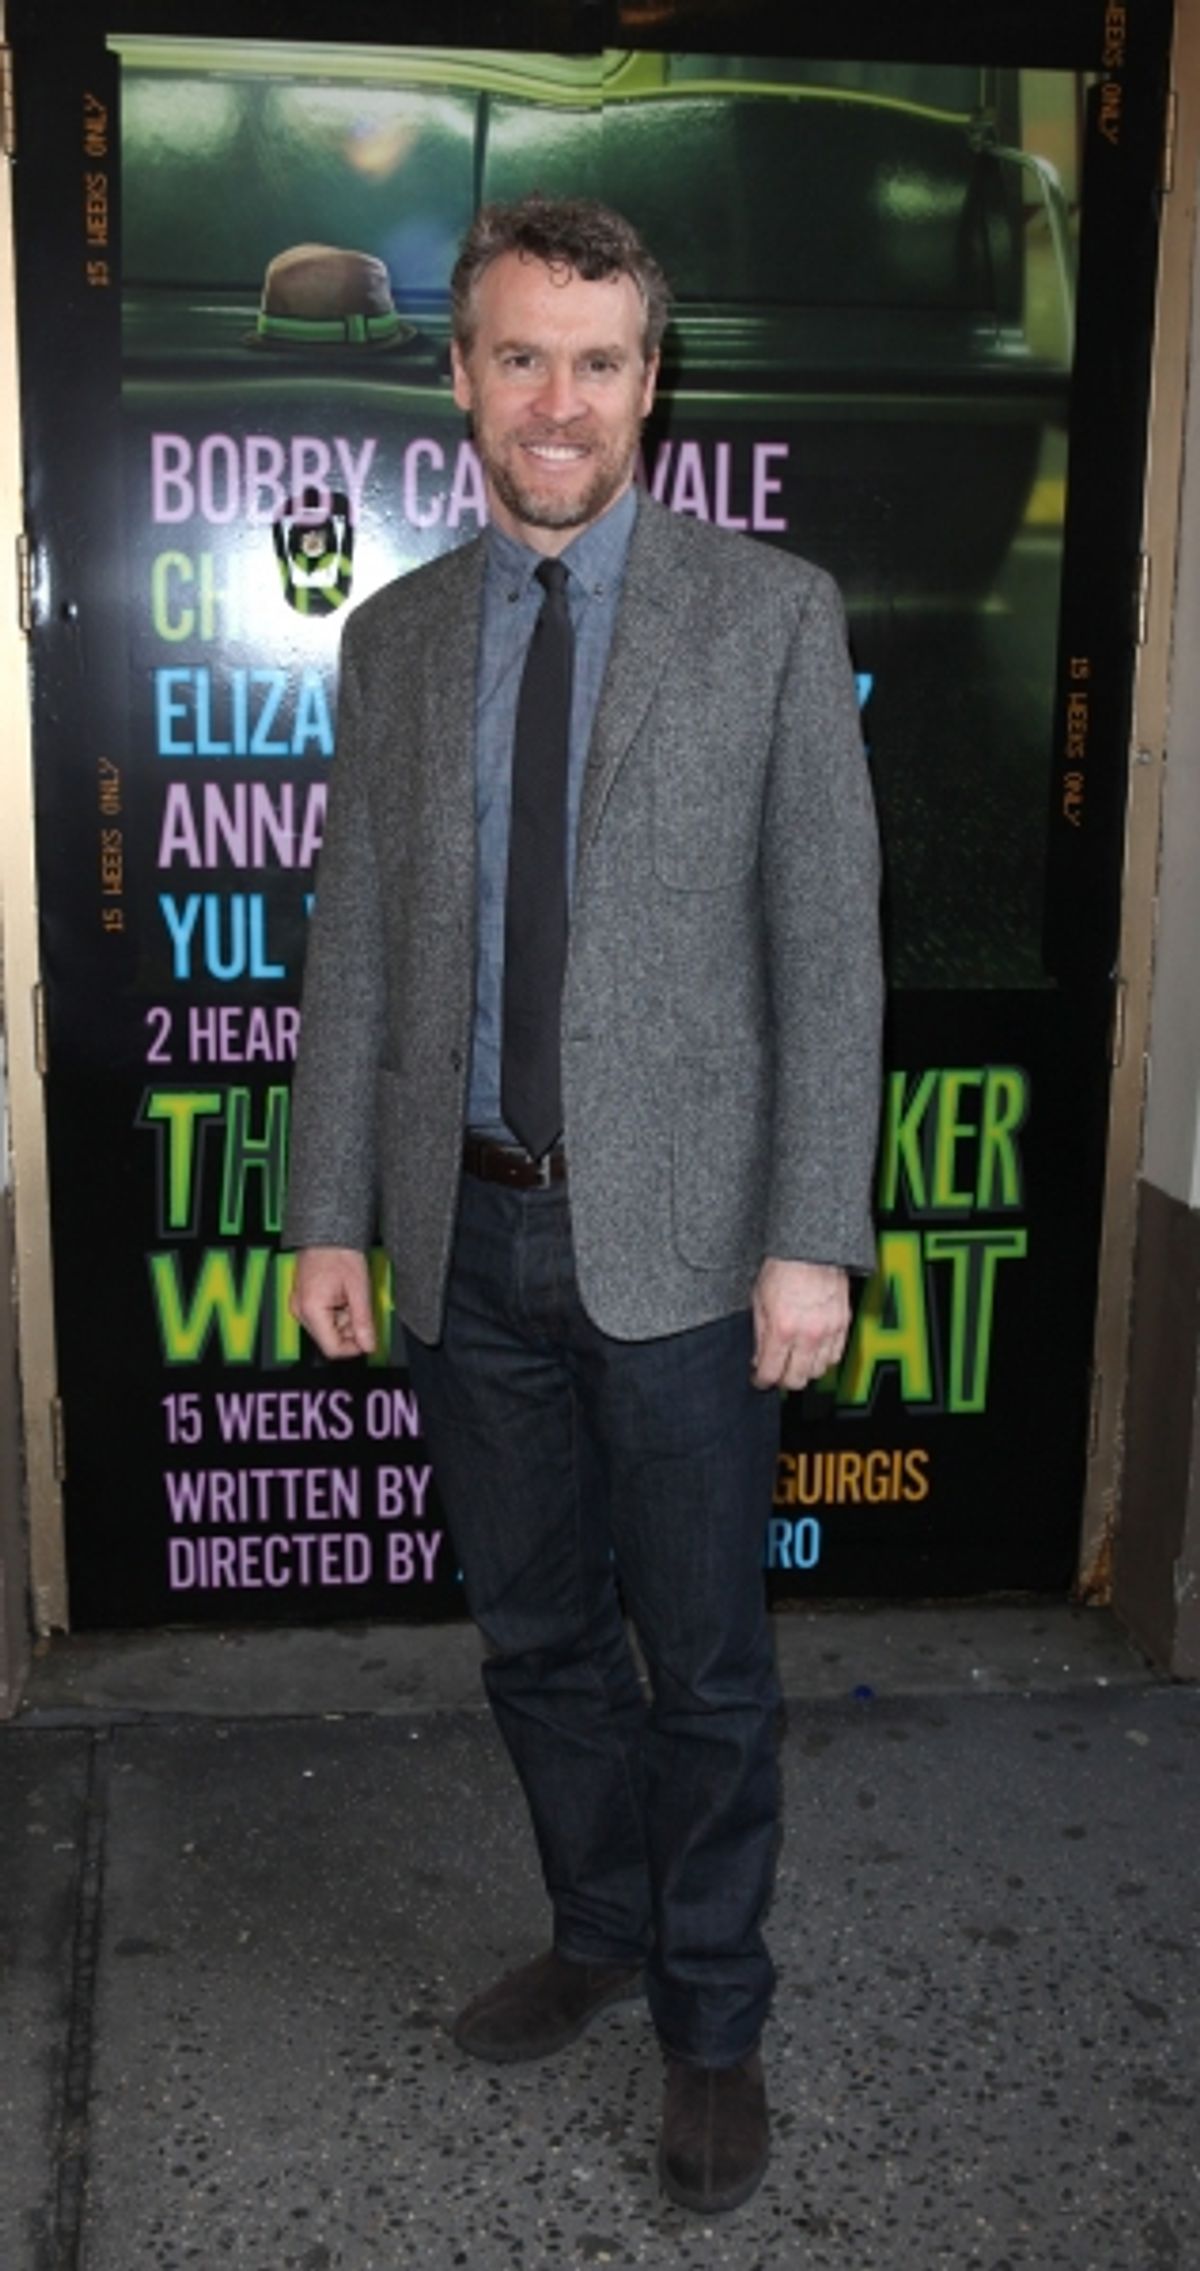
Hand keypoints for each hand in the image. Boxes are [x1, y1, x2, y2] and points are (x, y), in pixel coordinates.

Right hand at [290, 1246, 376, 1358]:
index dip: (354, 1348)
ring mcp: (300, 1305)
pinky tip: (344, 1296)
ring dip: (344, 1320)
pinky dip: (337, 1312)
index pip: (332, 1348)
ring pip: (327, 1329)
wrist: (326, 1232)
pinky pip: (322, 1316)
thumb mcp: (358, 1289)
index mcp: (311, 1309)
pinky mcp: (303, 1300)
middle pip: (329, 1339)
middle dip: (350, 1331)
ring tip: (352, 1298)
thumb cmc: (339, 1252)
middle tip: (362, 1310)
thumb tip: (368, 1345)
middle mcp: (300, 1311)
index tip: (368, 1340)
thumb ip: (363, 1321)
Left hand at [752, 1258, 849, 1390]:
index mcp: (782, 1329)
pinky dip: (824, 1359)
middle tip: (777, 1372)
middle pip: (797, 1379)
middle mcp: (807, 1334)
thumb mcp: (758, 1300)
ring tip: (795, 1361)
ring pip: (818, 1371)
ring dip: (805, 1370)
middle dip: (783, 1380)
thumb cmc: (783, 1266)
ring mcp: (828, 1330)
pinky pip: (836, 1356)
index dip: (762, 1381)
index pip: (771, 1373)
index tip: (760, 1379)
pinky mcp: (843, 1324)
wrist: (810, 1248)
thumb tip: (759, 1357)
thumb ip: (759, 1334)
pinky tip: (814, 1352)